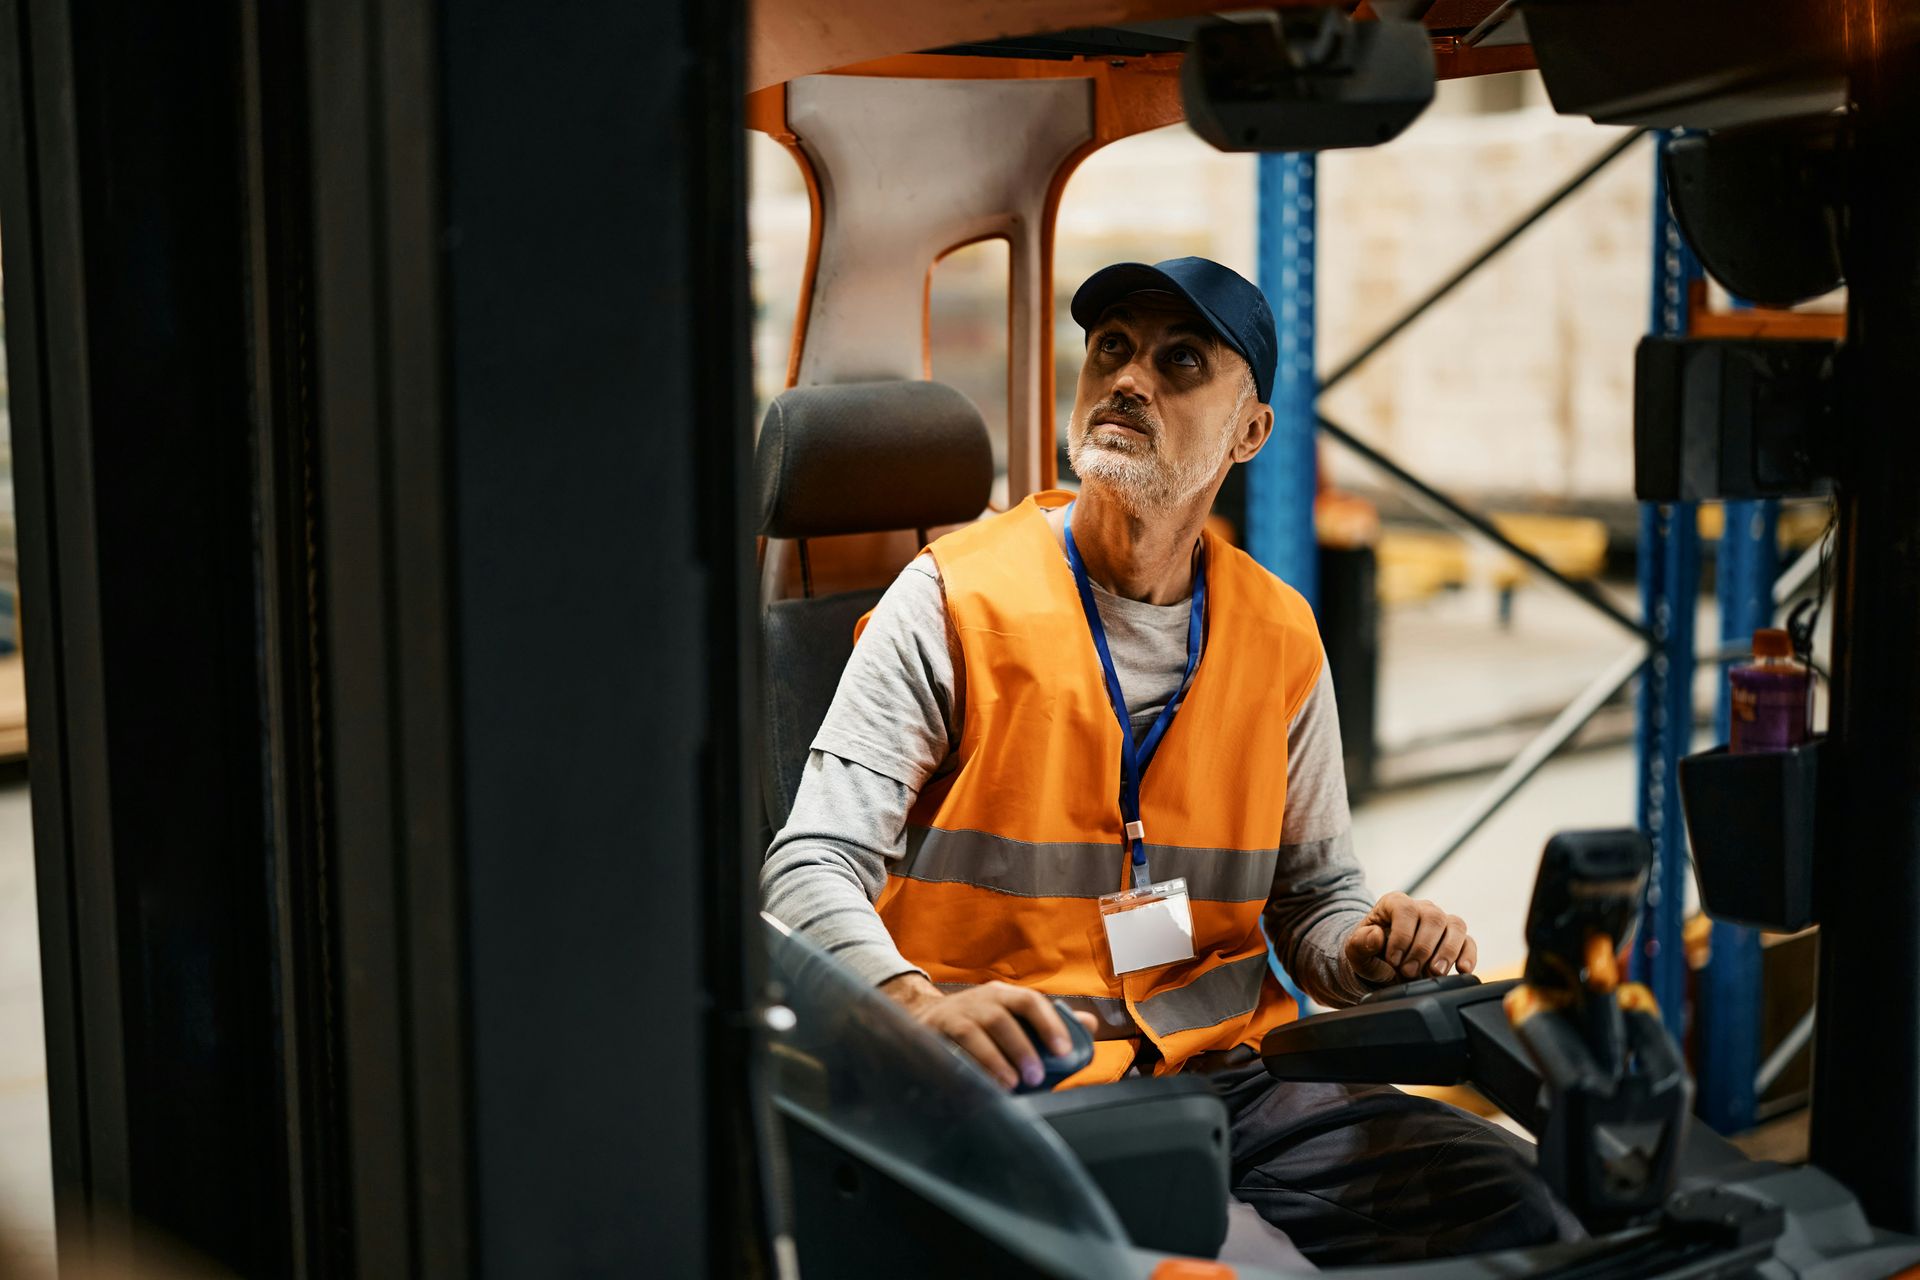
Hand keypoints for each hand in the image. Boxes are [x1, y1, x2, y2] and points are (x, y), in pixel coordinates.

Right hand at [879, 974, 1098, 1089]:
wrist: (925, 1017)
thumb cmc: (981, 1024)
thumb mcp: (1014, 1017)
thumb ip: (1051, 1023)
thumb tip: (1090, 1025)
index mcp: (1003, 996)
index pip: (1029, 1001)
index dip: (1049, 1023)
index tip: (1064, 1050)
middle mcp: (979, 1001)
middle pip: (1000, 1018)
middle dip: (1021, 1047)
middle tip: (1037, 1075)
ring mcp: (954, 1015)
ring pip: (974, 1033)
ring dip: (994, 1059)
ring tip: (1011, 1083)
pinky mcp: (932, 1032)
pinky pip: (948, 1048)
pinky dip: (965, 1066)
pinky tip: (977, 1084)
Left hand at [1343, 892, 1476, 984]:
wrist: (1383, 967)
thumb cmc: (1369, 954)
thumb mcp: (1356, 952)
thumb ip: (1360, 942)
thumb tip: (1376, 935)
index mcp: (1395, 904)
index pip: (1405, 909)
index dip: (1402, 936)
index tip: (1393, 960)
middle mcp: (1422, 908)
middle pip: (1433, 918)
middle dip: (1422, 949)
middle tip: (1408, 972)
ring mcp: (1441, 922)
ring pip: (1455, 926)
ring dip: (1447, 952)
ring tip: (1433, 973)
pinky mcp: (1456, 940)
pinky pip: (1469, 942)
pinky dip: (1468, 956)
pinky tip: (1461, 970)